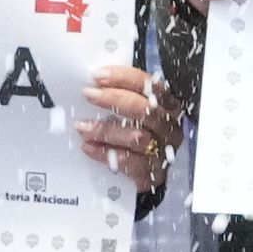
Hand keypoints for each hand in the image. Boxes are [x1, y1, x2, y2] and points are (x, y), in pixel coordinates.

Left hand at [75, 60, 178, 194]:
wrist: (146, 175)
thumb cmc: (138, 137)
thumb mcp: (135, 114)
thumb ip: (122, 97)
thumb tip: (94, 84)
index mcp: (168, 107)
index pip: (150, 85)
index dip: (124, 78)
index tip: (99, 76)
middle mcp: (169, 127)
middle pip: (145, 109)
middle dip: (113, 99)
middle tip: (89, 95)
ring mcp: (163, 151)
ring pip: (136, 137)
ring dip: (105, 130)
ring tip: (83, 126)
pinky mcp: (152, 173)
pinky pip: (128, 162)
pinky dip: (105, 153)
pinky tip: (89, 147)